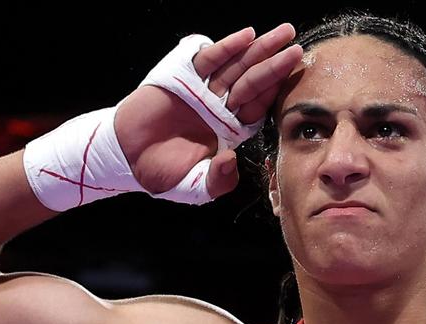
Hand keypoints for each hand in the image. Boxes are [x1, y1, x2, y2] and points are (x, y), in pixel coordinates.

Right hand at [114, 24, 302, 198]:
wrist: (127, 159)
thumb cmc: (162, 173)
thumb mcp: (196, 187)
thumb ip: (218, 181)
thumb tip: (229, 159)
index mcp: (230, 130)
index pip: (258, 108)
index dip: (275, 93)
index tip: (296, 80)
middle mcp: (221, 107)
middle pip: (254, 82)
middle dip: (276, 65)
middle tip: (298, 48)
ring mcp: (203, 90)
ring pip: (237, 67)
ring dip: (260, 50)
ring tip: (283, 34)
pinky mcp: (182, 77)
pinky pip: (209, 59)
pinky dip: (227, 48)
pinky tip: (247, 36)